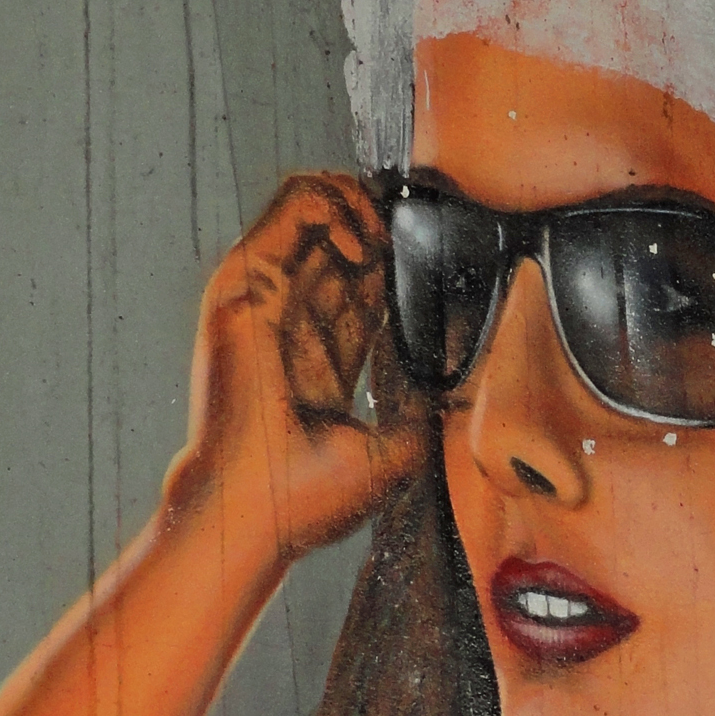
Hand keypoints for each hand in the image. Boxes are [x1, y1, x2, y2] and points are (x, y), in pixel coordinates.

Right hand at [163, 174, 423, 561]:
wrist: (252, 513)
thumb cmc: (303, 500)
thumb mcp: (391, 453)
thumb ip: (426, 417)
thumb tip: (470, 393)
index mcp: (320, 353)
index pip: (361, 279)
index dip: (397, 255)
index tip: (434, 257)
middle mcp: (289, 318)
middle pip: (336, 232)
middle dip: (381, 219)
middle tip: (413, 238)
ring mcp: (265, 295)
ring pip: (310, 202)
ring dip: (359, 202)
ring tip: (386, 235)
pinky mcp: (245, 282)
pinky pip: (291, 206)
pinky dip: (334, 205)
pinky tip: (365, 244)